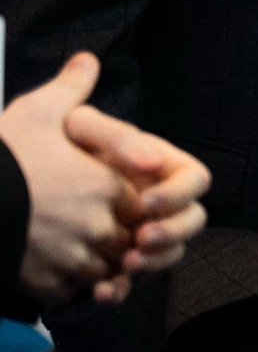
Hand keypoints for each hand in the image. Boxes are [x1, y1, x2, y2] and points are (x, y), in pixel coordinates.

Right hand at [0, 53, 133, 304]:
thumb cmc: (3, 157)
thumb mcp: (38, 112)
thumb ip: (72, 87)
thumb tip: (87, 61)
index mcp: (108, 187)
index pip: (148, 206)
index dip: (139, 206)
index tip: (117, 201)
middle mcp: (100, 227)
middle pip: (129, 242)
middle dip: (121, 238)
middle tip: (97, 228)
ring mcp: (74, 260)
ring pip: (105, 270)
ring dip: (98, 262)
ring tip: (76, 247)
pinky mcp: (46, 285)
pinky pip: (72, 291)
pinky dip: (69, 283)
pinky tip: (53, 266)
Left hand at [66, 104, 208, 287]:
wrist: (26, 178)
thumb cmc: (61, 144)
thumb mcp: (84, 127)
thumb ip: (118, 136)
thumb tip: (152, 161)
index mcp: (163, 167)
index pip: (196, 180)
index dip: (179, 193)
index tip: (147, 201)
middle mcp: (161, 202)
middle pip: (192, 220)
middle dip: (172, 232)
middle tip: (142, 238)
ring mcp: (144, 231)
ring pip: (170, 253)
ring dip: (154, 262)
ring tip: (125, 263)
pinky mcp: (119, 258)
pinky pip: (131, 280)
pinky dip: (120, 289)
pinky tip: (101, 292)